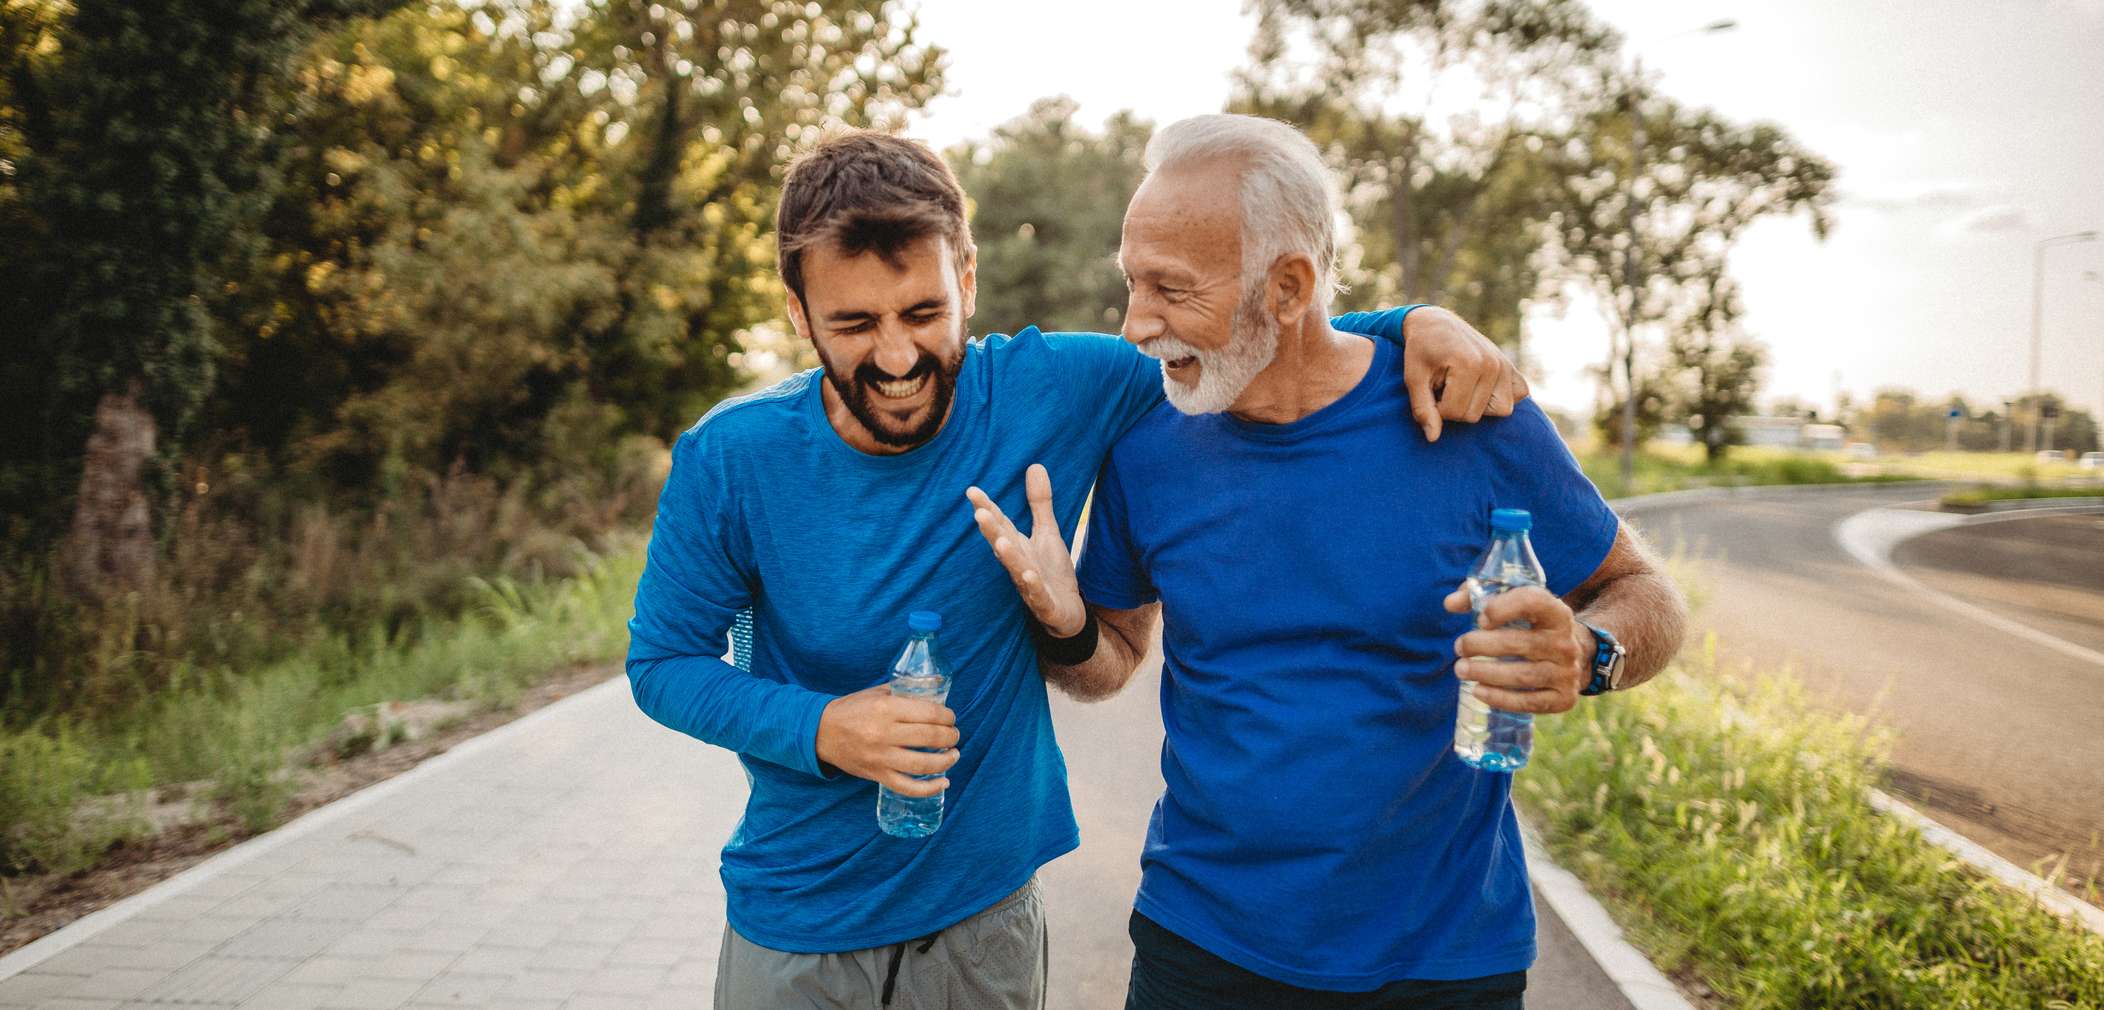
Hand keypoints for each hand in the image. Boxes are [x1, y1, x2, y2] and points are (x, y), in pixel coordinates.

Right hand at [815, 684, 959, 796]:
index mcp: (886, 708)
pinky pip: (908, 787)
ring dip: (946, 760)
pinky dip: (930, 788)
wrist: (821, 732)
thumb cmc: (852, 709)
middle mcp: (884, 733)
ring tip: (954, 754)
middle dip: (950, 736)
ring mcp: (881, 757)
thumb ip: (906, 689)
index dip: (947, 716)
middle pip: (930, 737)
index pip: (929, 713)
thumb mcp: (878, 693)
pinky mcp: (877, 775)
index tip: (950, 717)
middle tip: (954, 735)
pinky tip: (944, 782)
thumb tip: (937, 682)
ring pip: (923, 764)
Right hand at [965, 464, 1085, 637]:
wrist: (1066, 614)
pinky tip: (1028, 576)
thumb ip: (1040, 502)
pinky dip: (1032, 586)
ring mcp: (1029, 585)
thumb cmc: (1051, 572)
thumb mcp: (1048, 533)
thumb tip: (1035, 465)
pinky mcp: (1044, 604)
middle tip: (978, 513)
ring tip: (999, 542)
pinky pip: (1037, 594)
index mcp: (1018, 546)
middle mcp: (1019, 564)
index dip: (987, 508)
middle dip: (991, 531)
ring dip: (1008, 557)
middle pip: (1003, 544)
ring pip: (1016, 570)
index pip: (1001, 524)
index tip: (972, 490)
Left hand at [1403, 306, 1530, 441]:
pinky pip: (1519, 395)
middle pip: (1474, 415)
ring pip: (1500, 410)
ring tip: (1461, 387)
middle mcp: (1492, 364)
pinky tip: (1481, 387)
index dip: (1436, 409)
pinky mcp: (1512, 367)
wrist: (1436, 323)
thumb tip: (1433, 439)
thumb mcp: (1414, 378)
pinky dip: (1501, 396)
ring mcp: (1505, 365)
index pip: (1454, 412)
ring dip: (1477, 405)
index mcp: (1468, 364)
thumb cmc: (1421, 350)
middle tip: (1444, 387)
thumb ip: (1423, 409)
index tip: (1430, 391)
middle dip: (1454, 408)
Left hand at [1442, 584, 1588, 713]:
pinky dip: (1501, 699)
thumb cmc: (1532, 625)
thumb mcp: (1514, 605)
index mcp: (1556, 612)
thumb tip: (1450, 603)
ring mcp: (1567, 673)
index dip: (1503, 608)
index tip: (1480, 619)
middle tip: (1459, 647)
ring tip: (1460, 669)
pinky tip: (1478, 691)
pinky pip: (1530, 702)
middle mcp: (1566, 642)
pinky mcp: (1564, 698)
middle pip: (1521, 643)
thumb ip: (1479, 598)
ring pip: (1523, 676)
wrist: (1573, 655)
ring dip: (1486, 673)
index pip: (1533, 602)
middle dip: (1482, 645)